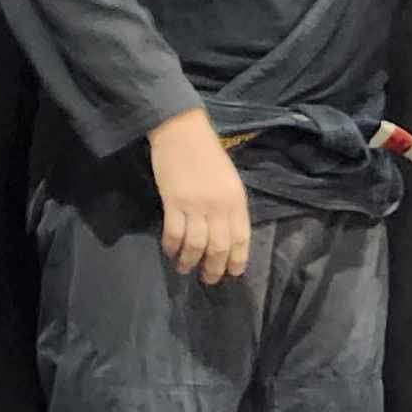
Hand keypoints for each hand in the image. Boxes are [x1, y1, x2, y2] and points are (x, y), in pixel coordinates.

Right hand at [147, 108, 251, 284]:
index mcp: (236, 199)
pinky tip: (170, 251)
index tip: (232, 274)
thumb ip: (229, 205)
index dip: (237, 259)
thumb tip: (226, 234)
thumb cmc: (207, 154)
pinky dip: (172, 246)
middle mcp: (219, 205)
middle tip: (208, 279)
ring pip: (196, 245)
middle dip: (214, 268)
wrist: (183, 132)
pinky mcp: (174, 202)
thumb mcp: (228, 179)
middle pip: (219, 246)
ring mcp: (196, 204)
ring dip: (190, 261)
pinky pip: (174, 233)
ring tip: (185, 267)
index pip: (241, 237)